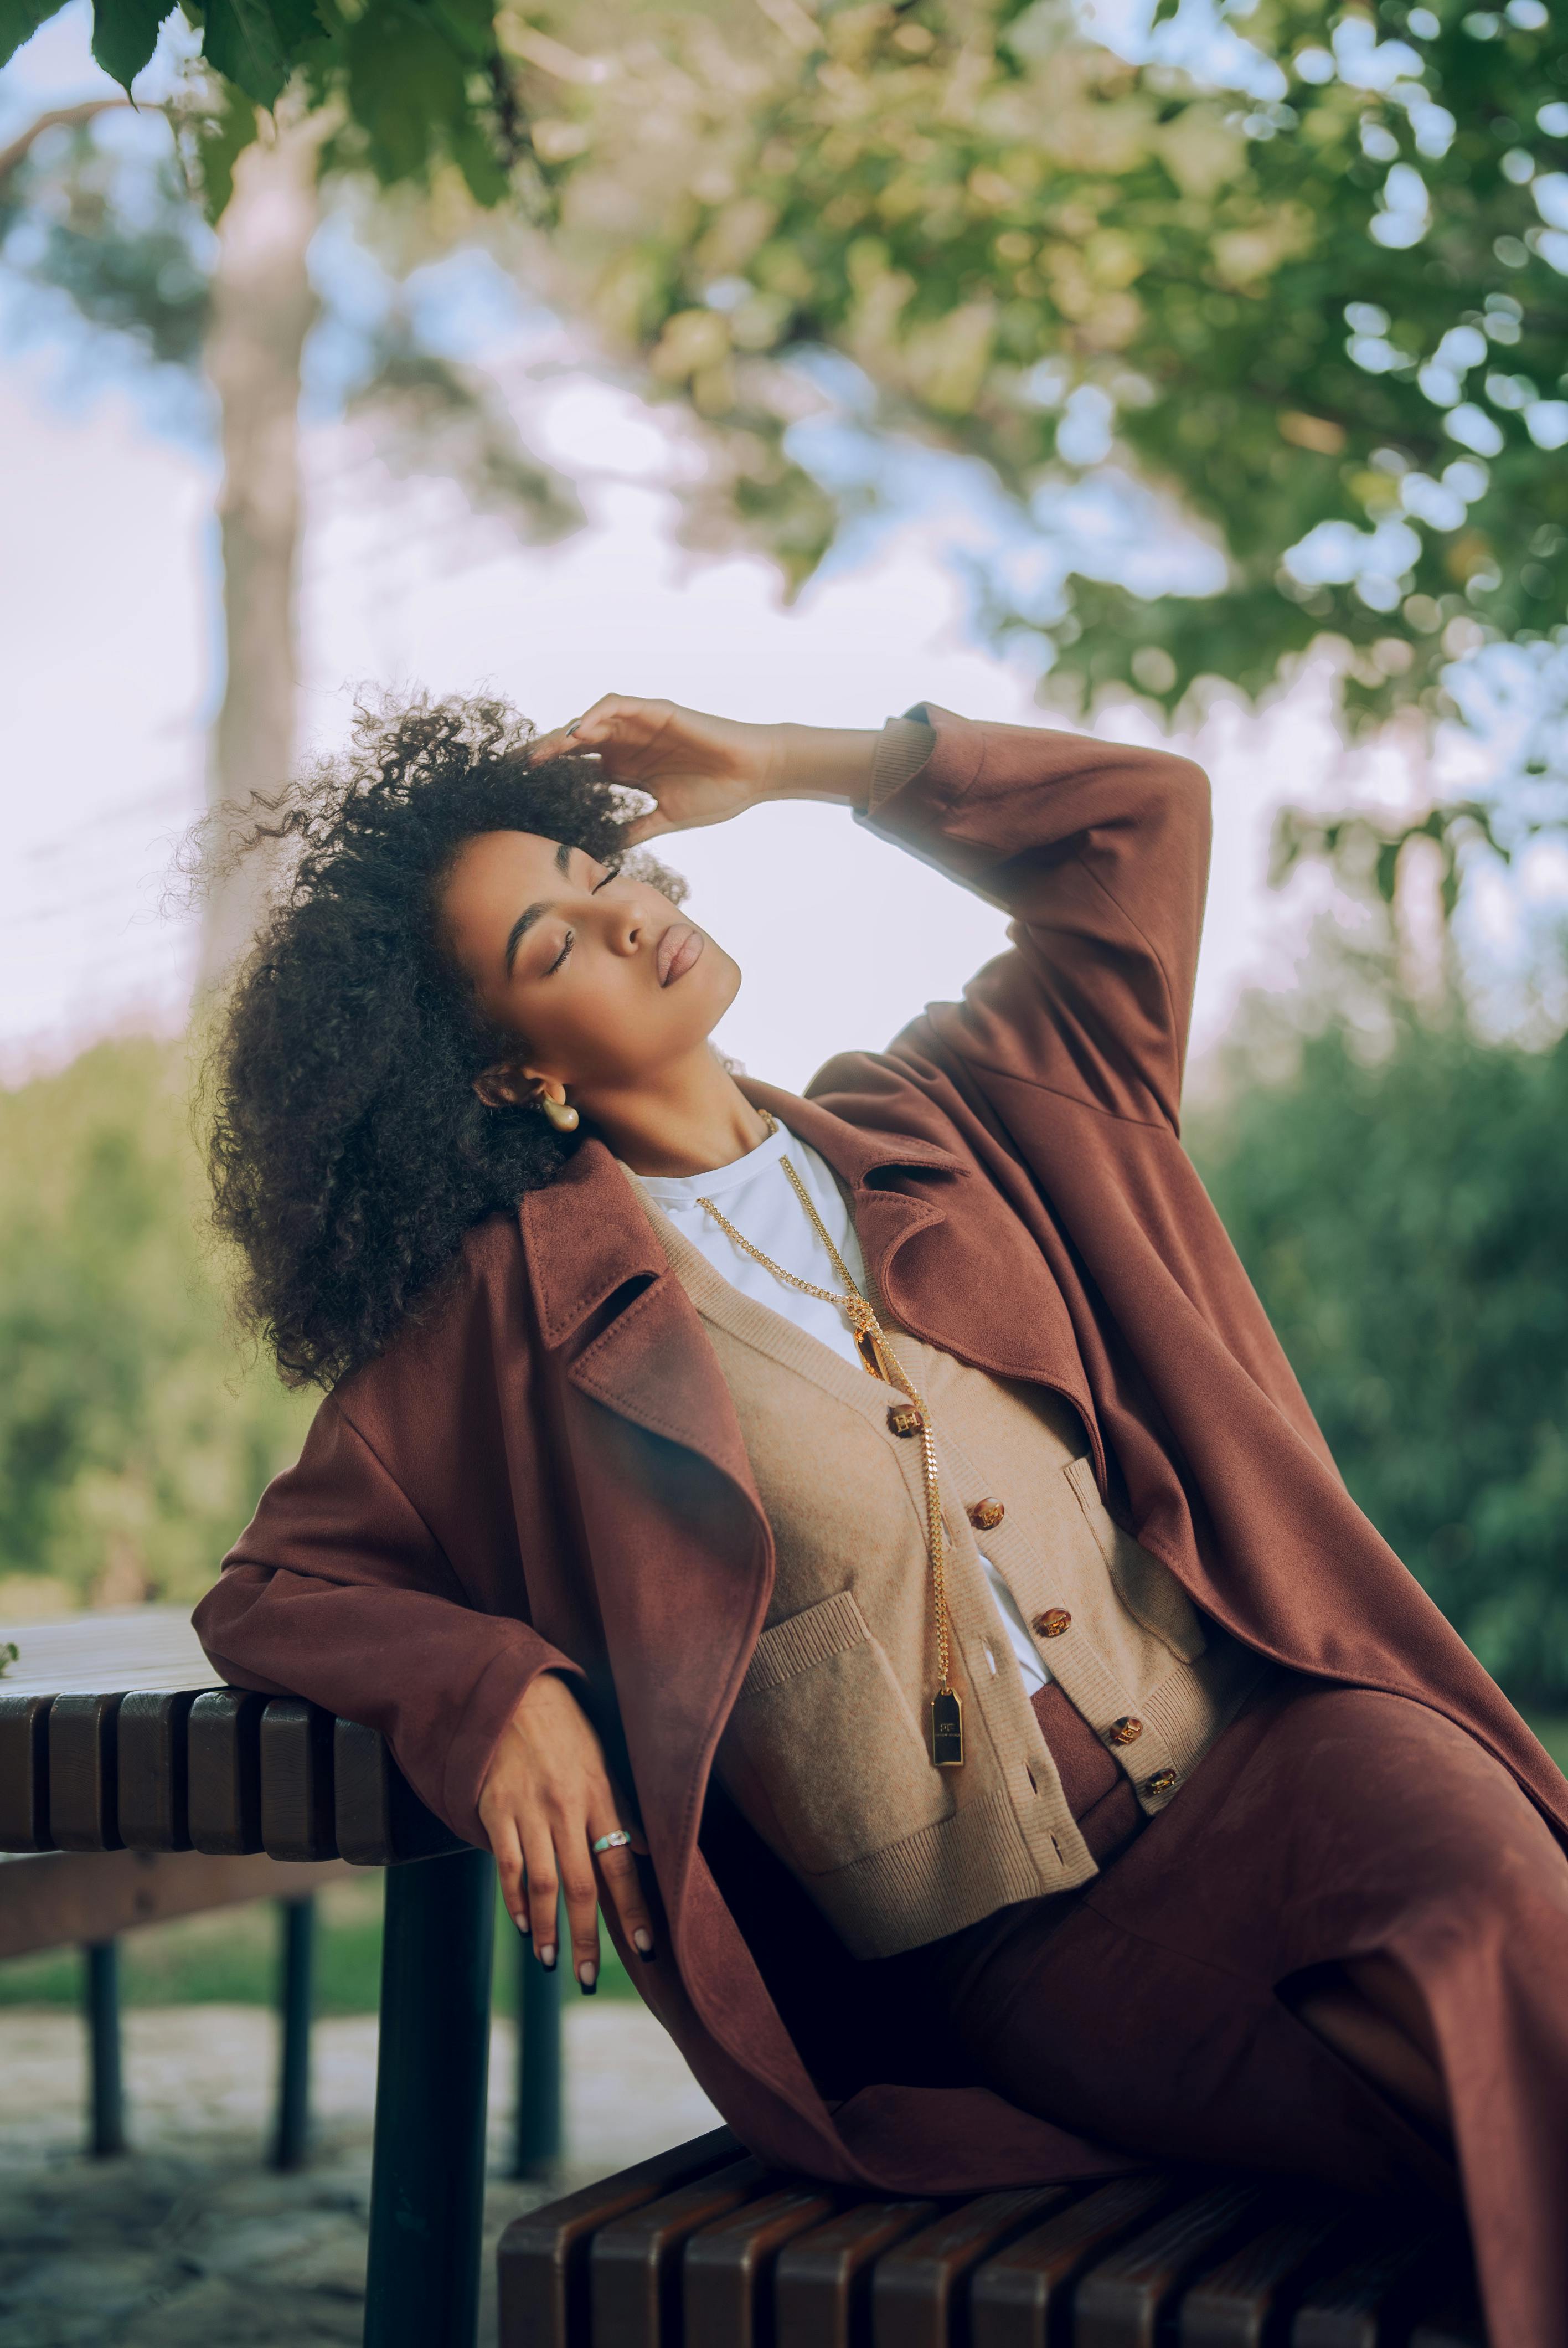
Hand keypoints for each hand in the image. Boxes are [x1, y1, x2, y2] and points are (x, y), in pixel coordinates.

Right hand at [477, 1670, 653, 1989]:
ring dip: (549, 1930)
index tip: (646, 1950)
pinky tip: (523, 1926)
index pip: (623, 1865)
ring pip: (542, 1884)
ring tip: (553, 1963)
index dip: (635, 1910)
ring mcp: (529, 1810)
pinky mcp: (496, 1810)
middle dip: (588, 1938)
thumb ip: (620, 1807)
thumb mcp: (602, 1760)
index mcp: (600, 1796)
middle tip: (587, 1979)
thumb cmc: (563, 1728)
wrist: (511, 1693)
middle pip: (582, 1886)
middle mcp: (567, 1808)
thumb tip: (643, 1848)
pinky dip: (514, 1902)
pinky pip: (506, 1866)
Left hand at [528, 695, 782, 845]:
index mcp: (627, 770)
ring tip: (540, 753)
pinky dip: (596, 715)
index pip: (579, 770)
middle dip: (546, 754)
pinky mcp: (656, 711)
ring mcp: (640, 726)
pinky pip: (619, 706)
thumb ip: (635, 830)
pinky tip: (579, 732)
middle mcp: (628, 745)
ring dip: (564, 734)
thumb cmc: (718, 794)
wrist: (754, 775)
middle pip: (576, 744)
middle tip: (517, 771)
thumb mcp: (666, 819)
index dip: (552, 778)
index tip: (525, 794)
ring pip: (591, 722)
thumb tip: (606, 851)